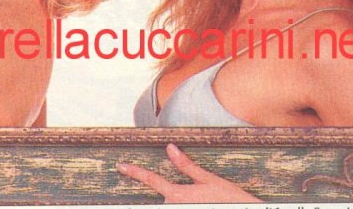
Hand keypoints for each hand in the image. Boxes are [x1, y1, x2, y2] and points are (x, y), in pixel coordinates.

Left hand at [117, 143, 260, 202]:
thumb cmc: (230, 200)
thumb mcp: (210, 180)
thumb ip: (187, 166)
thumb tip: (170, 149)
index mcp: (178, 194)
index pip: (152, 179)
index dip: (135, 172)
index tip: (121, 165)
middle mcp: (175, 207)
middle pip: (164, 197)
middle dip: (173, 193)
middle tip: (200, 194)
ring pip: (170, 203)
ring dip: (181, 199)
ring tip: (204, 198)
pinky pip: (176, 207)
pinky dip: (183, 202)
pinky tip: (200, 201)